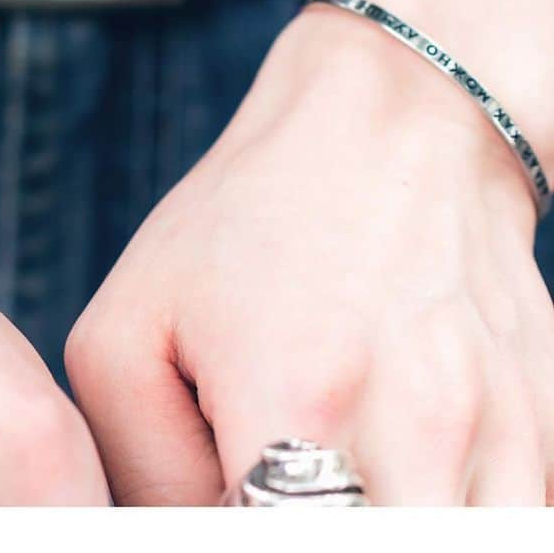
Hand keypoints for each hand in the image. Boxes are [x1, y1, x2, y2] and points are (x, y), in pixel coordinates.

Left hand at [66, 11, 553, 504]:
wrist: (385, 129)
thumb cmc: (242, 224)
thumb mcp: (129, 324)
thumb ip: (142, 465)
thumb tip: (186, 540)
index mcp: (297, 399)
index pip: (265, 547)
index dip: (234, 537)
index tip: (226, 494)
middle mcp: (419, 429)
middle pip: (373, 548)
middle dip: (307, 527)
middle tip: (271, 480)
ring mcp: (504, 432)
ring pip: (452, 550)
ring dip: (388, 526)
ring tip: (337, 471)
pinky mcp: (548, 426)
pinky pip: (509, 523)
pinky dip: (448, 516)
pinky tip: (399, 474)